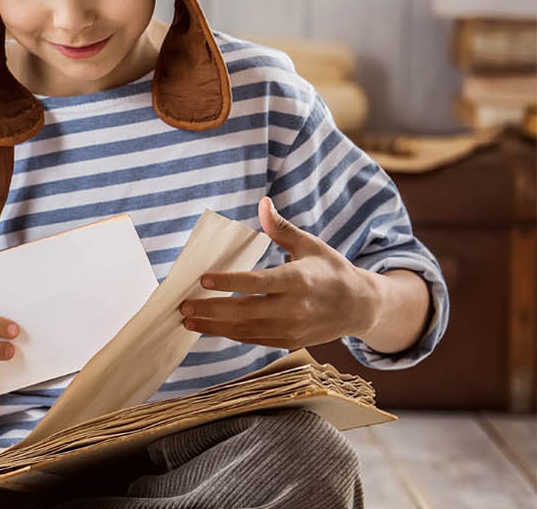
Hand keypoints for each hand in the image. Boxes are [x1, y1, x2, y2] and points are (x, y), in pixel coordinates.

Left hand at [181, 197, 380, 349]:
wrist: (360, 307)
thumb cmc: (332, 271)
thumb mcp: (310, 245)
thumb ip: (281, 228)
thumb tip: (263, 203)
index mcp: (298, 280)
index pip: (257, 283)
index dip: (228, 283)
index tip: (203, 280)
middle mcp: (294, 308)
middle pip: (244, 311)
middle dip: (210, 310)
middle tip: (183, 305)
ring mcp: (291, 328)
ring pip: (245, 330)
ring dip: (214, 326)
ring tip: (188, 320)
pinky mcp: (289, 342)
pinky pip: (254, 339)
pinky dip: (230, 334)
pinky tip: (210, 328)